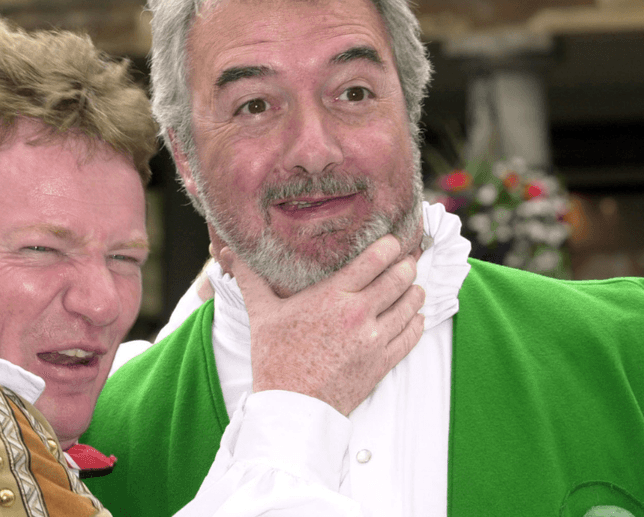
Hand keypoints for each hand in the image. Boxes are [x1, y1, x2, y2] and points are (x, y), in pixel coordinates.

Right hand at [224, 234, 425, 415]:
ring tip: (412, 283)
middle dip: (406, 264)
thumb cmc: (275, 359)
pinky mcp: (383, 363)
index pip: (373, 260)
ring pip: (410, 306)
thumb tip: (230, 252)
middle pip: (399, 279)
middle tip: (407, 257)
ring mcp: (374, 340)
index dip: (388, 246)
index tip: (390, 240)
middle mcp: (359, 315)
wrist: (291, 408)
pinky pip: (412, 336)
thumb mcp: (262, 314)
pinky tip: (414, 316)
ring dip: (414, 291)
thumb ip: (251, 279)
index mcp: (332, 297)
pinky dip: (417, 322)